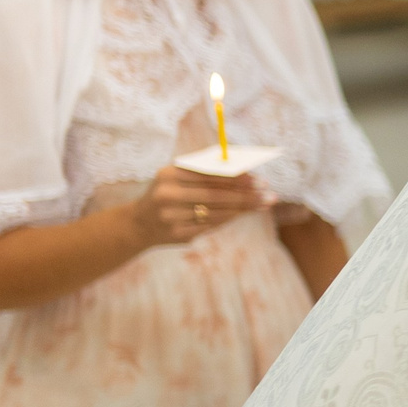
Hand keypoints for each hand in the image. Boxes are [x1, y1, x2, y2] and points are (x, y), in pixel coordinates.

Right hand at [124, 165, 269, 249]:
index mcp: (169, 174)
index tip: (258, 179)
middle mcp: (168, 194)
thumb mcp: (177, 178)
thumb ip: (204, 173)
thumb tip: (243, 172)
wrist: (139, 224)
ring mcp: (172, 216)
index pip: (209, 175)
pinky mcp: (178, 233)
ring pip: (217, 212)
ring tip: (264, 203)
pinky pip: (211, 225)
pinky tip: (244, 213)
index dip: (236, 177)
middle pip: (216, 194)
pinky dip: (230, 218)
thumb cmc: (168, 194)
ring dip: (244, 208)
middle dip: (246, 194)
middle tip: (268, 194)